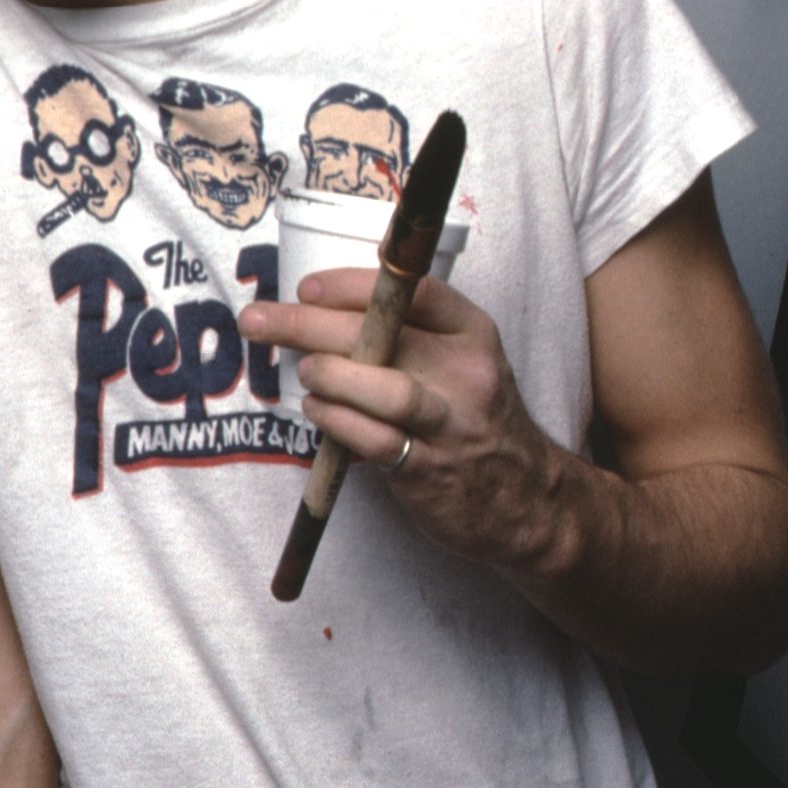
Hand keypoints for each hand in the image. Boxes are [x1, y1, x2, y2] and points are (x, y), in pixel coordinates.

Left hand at [242, 268, 575, 578]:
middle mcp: (467, 373)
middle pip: (384, 334)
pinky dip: (337, 422)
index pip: (416, 291)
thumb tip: (320, 304)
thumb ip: (409, 332)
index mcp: (472, 334)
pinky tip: (318, 411)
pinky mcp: (431, 469)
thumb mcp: (463, 361)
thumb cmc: (474, 419)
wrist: (528, 503)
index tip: (307, 287)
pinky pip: (375, 440)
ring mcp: (451, 423)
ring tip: (304, 372)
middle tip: (258, 321)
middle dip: (310, 323)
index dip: (354, 284)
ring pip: (385, 387)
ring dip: (330, 374)